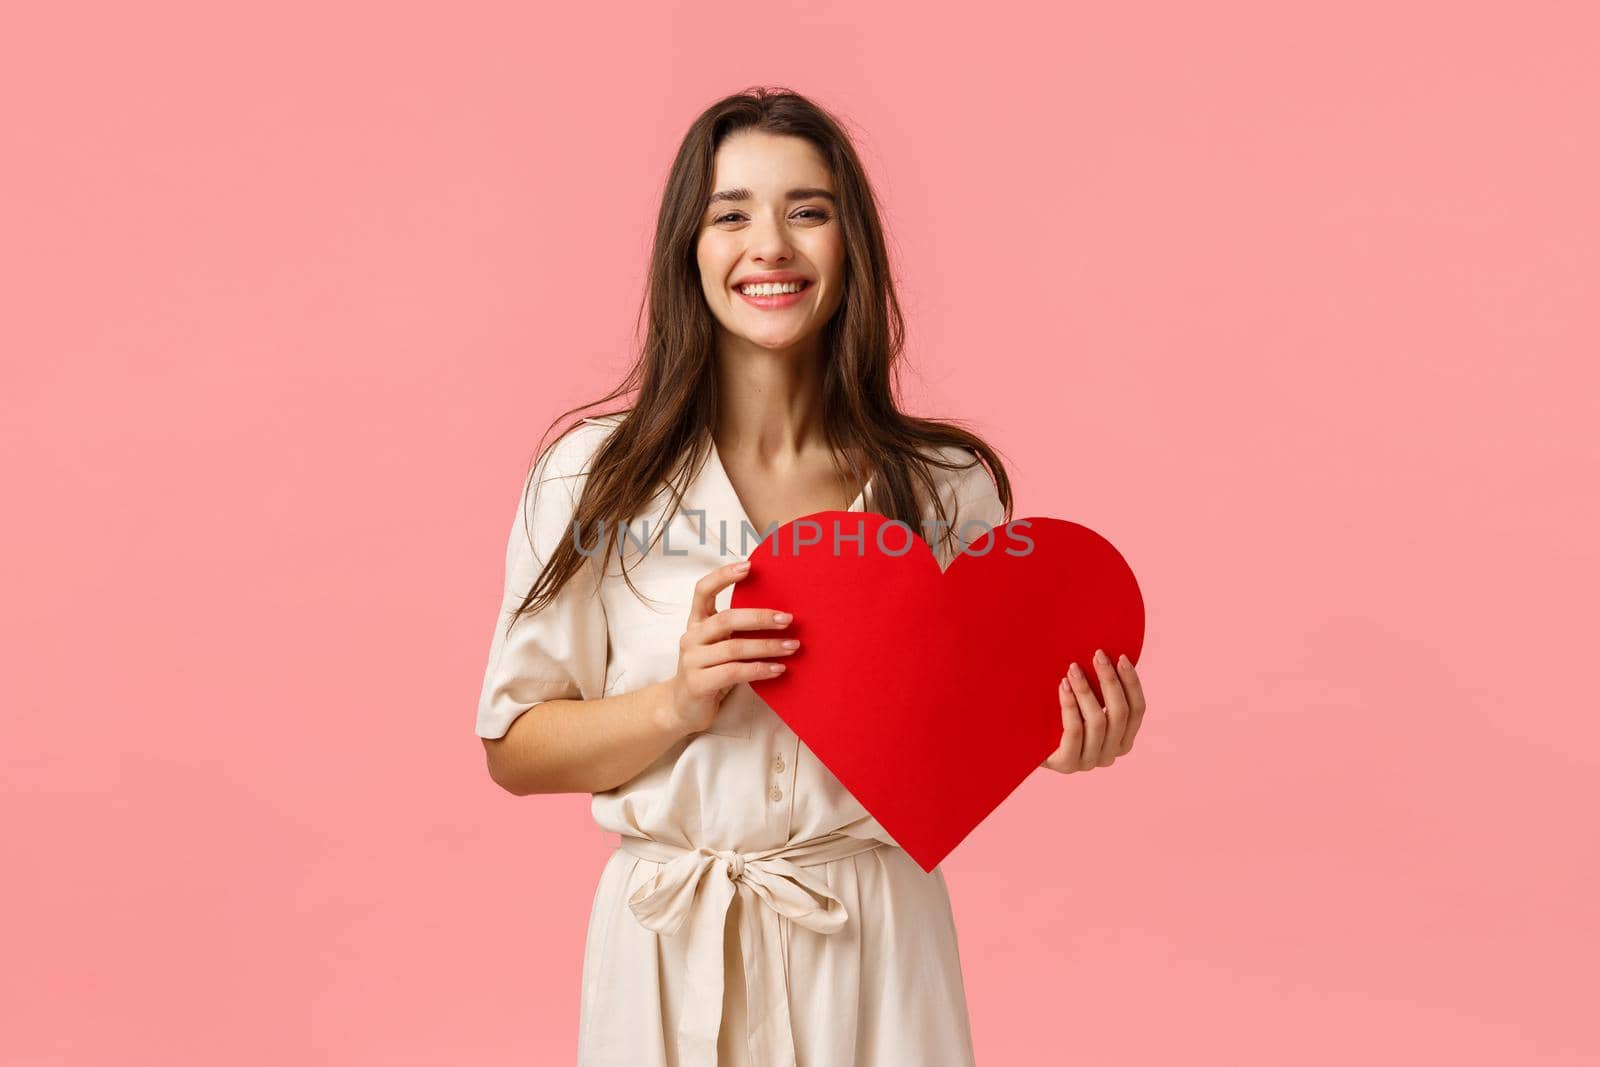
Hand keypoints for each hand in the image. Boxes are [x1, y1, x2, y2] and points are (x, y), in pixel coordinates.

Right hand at [663, 559, 799, 735]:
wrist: (681, 709)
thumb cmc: (709, 672)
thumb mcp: (717, 646)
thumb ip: (735, 629)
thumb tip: (779, 613)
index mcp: (696, 623)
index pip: (702, 590)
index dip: (723, 576)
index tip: (749, 566)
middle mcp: (691, 638)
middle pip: (726, 620)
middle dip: (760, 617)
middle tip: (788, 619)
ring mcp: (692, 661)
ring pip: (734, 648)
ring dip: (767, 646)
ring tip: (792, 646)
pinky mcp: (698, 684)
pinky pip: (734, 673)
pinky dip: (759, 669)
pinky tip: (778, 669)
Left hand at [1040, 649, 1145, 772]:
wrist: (1025, 744)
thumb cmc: (1057, 718)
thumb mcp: (1084, 705)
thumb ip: (1101, 692)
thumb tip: (1110, 657)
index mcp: (1122, 741)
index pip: (1137, 710)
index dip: (1131, 683)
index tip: (1120, 657)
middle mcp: (1110, 755)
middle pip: (1120, 713)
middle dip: (1110, 681)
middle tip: (1097, 655)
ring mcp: (1089, 762)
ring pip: (1098, 721)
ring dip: (1086, 690)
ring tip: (1073, 668)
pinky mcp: (1067, 764)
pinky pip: (1074, 730)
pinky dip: (1070, 705)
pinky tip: (1063, 685)